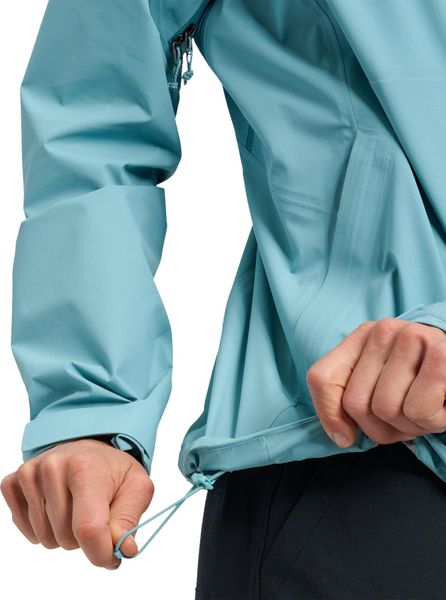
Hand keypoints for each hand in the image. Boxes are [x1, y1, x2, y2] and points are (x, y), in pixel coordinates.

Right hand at [0, 438, 153, 568]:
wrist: (87, 450)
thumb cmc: (112, 471)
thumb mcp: (136, 487)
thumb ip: (130, 519)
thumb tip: (125, 549)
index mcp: (86, 466)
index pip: (88, 528)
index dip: (100, 552)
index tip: (112, 557)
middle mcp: (53, 467)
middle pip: (66, 537)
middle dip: (84, 539)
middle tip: (94, 514)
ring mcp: (30, 474)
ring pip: (45, 539)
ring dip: (64, 535)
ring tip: (75, 508)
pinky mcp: (13, 482)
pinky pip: (26, 530)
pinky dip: (43, 529)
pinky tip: (56, 507)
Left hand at [306, 318, 445, 447]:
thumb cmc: (425, 384)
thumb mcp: (382, 390)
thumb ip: (345, 404)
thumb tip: (343, 437)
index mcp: (363, 337)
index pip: (321, 378)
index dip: (331, 416)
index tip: (349, 433)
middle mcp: (383, 330)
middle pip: (357, 404)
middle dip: (384, 426)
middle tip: (408, 414)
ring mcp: (412, 336)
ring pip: (387, 409)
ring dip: (413, 425)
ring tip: (429, 406)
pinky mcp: (442, 353)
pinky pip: (419, 410)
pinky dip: (434, 421)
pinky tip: (445, 403)